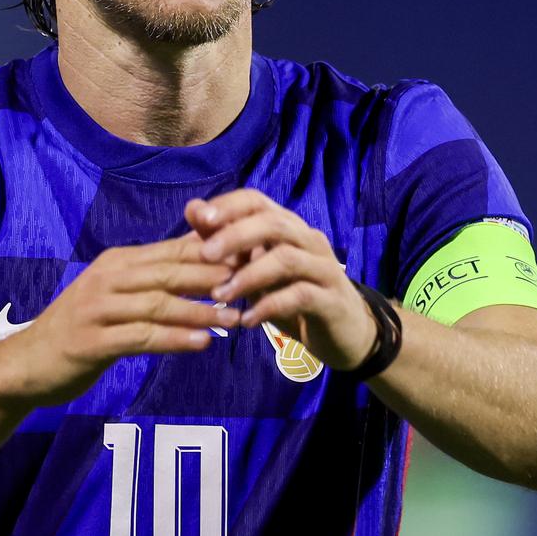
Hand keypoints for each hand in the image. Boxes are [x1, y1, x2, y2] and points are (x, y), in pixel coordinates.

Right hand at [2, 234, 238, 405]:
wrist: (26, 362)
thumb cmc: (80, 328)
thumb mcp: (115, 295)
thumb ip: (152, 281)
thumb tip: (199, 262)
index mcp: (116, 262)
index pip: (171, 251)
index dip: (210, 254)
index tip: (248, 258)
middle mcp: (107, 278)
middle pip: (168, 272)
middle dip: (212, 276)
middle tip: (250, 283)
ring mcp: (97, 308)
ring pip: (158, 304)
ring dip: (199, 311)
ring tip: (233, 318)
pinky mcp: (91, 341)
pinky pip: (140, 337)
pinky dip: (173, 339)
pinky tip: (201, 344)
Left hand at [186, 189, 376, 371]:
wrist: (343, 333)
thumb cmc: (292, 297)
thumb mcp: (254, 270)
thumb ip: (225, 242)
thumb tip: (192, 208)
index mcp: (287, 227)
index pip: (257, 201)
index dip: (229, 206)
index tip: (199, 218)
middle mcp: (308, 240)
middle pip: (274, 224)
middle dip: (236, 235)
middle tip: (205, 254)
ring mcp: (324, 269)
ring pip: (287, 258)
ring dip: (249, 275)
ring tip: (221, 294)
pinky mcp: (332, 300)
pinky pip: (301, 296)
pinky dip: (270, 306)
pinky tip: (247, 320)